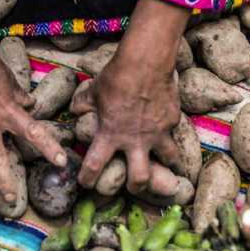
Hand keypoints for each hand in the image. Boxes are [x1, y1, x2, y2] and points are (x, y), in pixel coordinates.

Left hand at [71, 0, 189, 193]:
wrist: (145, 63)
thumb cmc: (116, 76)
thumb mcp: (93, 90)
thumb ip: (84, 103)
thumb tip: (75, 110)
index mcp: (110, 135)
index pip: (94, 166)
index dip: (88, 179)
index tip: (86, 184)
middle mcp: (135, 140)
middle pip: (139, 179)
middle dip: (136, 187)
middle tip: (134, 186)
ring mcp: (157, 133)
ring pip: (168, 161)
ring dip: (166, 165)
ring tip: (167, 167)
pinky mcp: (173, 121)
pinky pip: (174, 131)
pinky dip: (171, 132)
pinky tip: (170, 129)